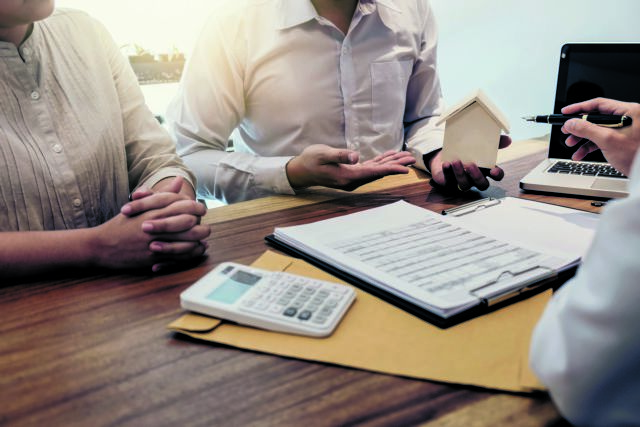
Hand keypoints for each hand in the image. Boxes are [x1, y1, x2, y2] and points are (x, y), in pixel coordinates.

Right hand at [120, 176, 209, 270]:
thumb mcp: (140, 206)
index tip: (202, 209)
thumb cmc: (121, 224)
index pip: (183, 205)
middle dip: (202, 225)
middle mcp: (156, 225)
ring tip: (204, 239)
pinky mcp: (153, 257)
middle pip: (189, 223)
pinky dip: (191, 254)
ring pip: (186, 241)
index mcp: (153, 211)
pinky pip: (179, 257)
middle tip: (207, 226)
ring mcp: (155, 242)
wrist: (100, 246)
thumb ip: (163, 194)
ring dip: (199, 240)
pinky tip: (196, 250)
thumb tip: (180, 180)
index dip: (197, 207)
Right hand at [286, 144, 415, 190]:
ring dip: (391, 163)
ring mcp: (352, 177)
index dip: (391, 170)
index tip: (405, 168)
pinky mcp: (351, 172)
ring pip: (376, 170)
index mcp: (348, 176)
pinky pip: (370, 167)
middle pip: (379, 172)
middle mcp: (352, 180)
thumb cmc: (310, 160)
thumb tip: (356, 157)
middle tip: (412, 158)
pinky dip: (381, 161)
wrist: (300, 170)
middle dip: (396, 165)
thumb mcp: (323, 154)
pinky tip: (390, 155)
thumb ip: (340, 155)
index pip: (374, 173)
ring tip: (406, 156)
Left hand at [428, 135, 511, 191]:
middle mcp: (475, 178)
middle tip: (470, 165)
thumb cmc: (467, 151)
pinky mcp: (449, 182)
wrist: (448, 153)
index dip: (497, 175)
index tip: (494, 170)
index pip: (497, 176)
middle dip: (477, 177)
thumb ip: (494, 142)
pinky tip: (446, 164)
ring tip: (456, 162)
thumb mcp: (481, 145)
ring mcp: (463, 182)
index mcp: (486, 170)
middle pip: (481, 185)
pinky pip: (449, 181)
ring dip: (460, 174)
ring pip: (465, 185)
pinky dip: (448, 172)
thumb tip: (508, 139)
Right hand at [561, 98, 639, 175]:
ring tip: (571, 144)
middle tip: (567, 131)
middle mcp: (626, 118)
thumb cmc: (637, 156)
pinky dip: (589, 146)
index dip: (580, 108)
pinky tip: (580, 153)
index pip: (599, 104)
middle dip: (579, 127)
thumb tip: (571, 123)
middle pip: (596, 118)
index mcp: (628, 111)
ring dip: (582, 138)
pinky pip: (601, 139)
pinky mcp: (620, 140)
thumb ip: (587, 129)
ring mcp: (623, 130)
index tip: (566, 112)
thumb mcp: (608, 140)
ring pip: (596, 130)